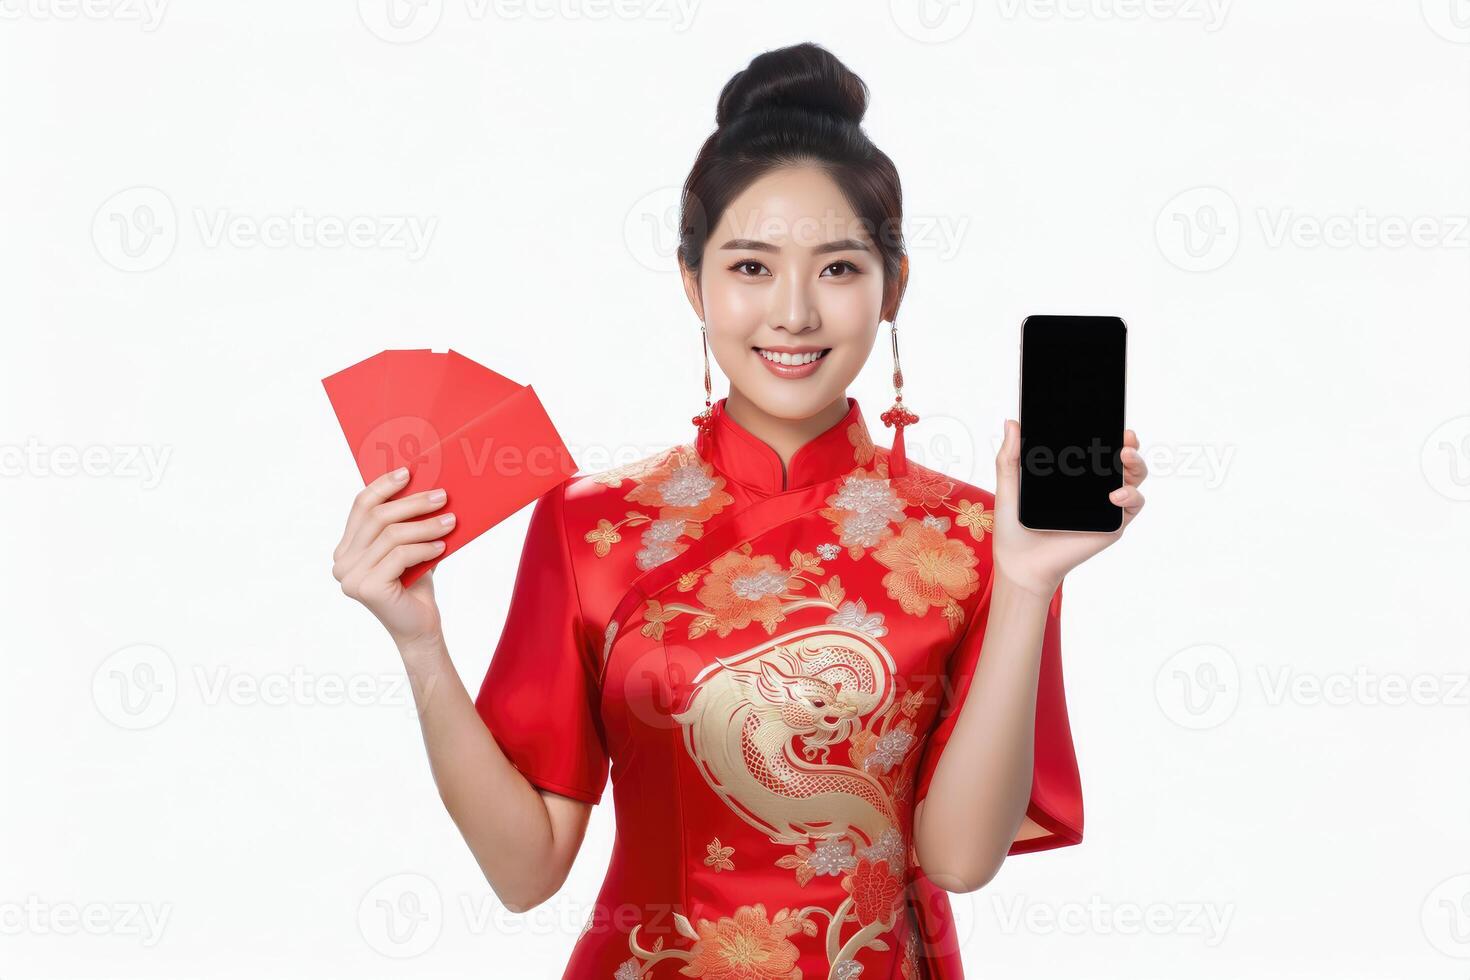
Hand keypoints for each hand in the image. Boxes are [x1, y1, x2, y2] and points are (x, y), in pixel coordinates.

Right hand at [331, 466, 454, 649]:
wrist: (420, 628)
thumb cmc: (415, 585)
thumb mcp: (410, 547)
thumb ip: (407, 522)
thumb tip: (427, 486)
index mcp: (346, 548)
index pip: (361, 506)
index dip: (383, 486)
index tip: (408, 472)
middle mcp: (341, 561)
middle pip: (377, 517)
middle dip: (413, 503)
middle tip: (442, 496)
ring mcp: (350, 576)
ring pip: (391, 535)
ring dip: (425, 525)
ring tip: (451, 522)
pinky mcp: (366, 588)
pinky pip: (399, 555)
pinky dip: (424, 548)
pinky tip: (442, 547)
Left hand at [990, 420, 1147, 598]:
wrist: (1020, 564)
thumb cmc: (1014, 528)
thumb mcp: (1009, 487)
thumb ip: (1010, 456)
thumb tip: (1012, 422)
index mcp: (1072, 474)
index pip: (1095, 446)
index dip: (1106, 431)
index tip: (1108, 417)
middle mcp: (1093, 486)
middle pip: (1120, 459)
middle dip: (1128, 443)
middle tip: (1125, 435)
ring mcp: (1105, 505)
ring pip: (1133, 478)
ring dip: (1136, 464)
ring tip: (1125, 456)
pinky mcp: (1112, 525)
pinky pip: (1133, 506)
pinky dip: (1131, 497)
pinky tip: (1116, 495)